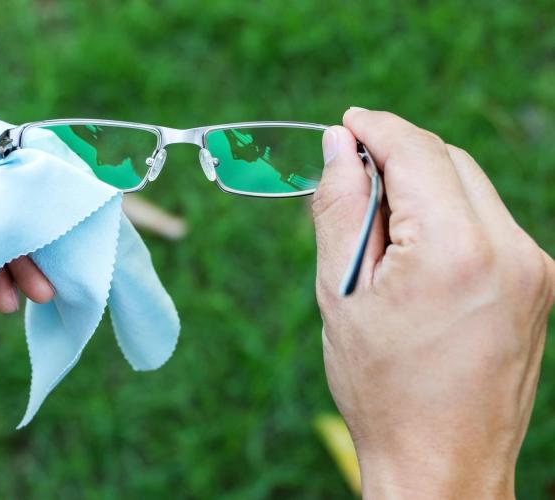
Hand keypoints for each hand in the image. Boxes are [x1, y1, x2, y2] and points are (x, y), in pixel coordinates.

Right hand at [312, 109, 554, 498]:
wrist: (443, 462)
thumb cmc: (382, 387)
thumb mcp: (342, 294)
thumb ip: (341, 209)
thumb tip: (339, 146)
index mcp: (455, 250)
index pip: (418, 152)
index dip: (376, 128)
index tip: (346, 124)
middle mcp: (511, 250)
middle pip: (449, 161)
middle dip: (398, 154)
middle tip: (351, 173)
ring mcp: (533, 268)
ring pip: (471, 187)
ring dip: (423, 184)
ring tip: (378, 225)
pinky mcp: (537, 283)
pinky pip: (488, 221)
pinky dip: (448, 214)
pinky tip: (414, 249)